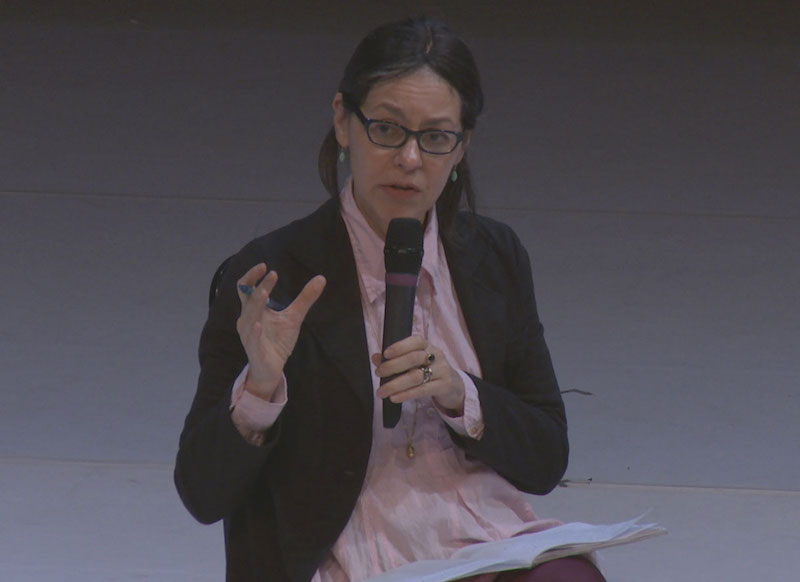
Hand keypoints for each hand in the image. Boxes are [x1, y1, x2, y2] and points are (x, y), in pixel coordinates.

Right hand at [236, 263, 325, 399]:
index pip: (246, 288)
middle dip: (260, 286)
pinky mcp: (255, 350)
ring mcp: (249, 335)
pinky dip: (255, 331)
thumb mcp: (294, 317)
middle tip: (272, 274)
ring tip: (264, 292)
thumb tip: (321, 278)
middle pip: (249, 299)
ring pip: (249, 317)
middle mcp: (248, 320)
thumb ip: (305, 298)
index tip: (264, 266)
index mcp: (254, 310)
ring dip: (255, 304)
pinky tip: (260, 323)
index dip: (252, 276)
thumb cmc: (277, 341)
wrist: (271, 369)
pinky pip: (253, 339)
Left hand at [373, 336, 464, 415]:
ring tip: (382, 392)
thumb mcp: (415, 363)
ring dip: (396, 384)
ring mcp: (442, 370)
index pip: (416, 341)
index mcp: (427, 346)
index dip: (400, 346)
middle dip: (393, 366)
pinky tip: (394, 398)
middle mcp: (436, 355)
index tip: (385, 354)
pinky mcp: (444, 386)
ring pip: (417, 376)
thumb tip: (376, 357)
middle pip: (414, 358)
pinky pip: (423, 390)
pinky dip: (406, 394)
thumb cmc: (429, 371)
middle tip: (378, 374)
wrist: (453, 386)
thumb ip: (396, 359)